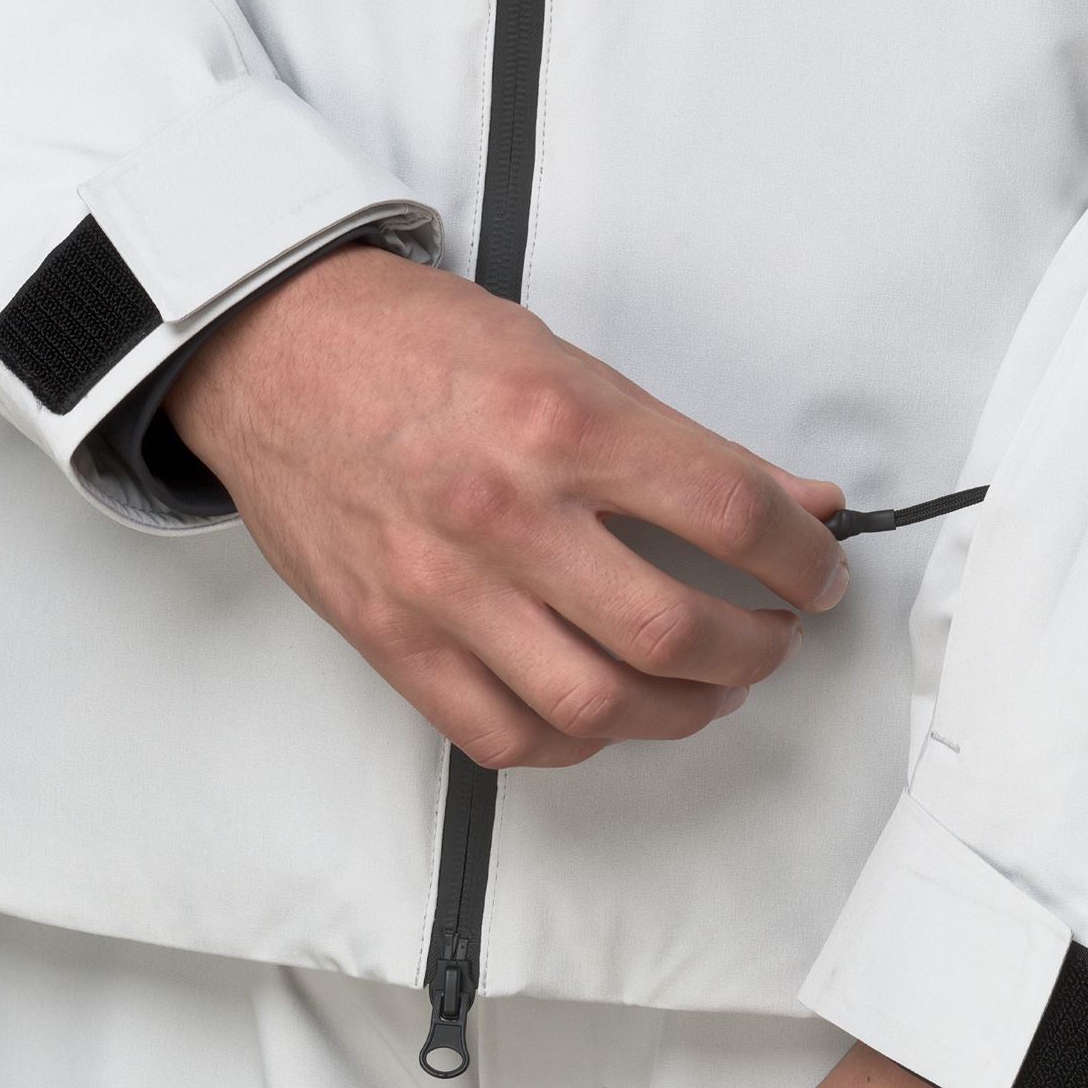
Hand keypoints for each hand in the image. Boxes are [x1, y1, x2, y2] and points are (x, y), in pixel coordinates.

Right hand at [166, 243, 847, 768]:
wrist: (269, 353)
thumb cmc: (411, 346)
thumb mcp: (566, 362)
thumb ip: (683, 446)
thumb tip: (794, 502)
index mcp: (561, 423)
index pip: (731, 514)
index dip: (804, 559)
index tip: (818, 573)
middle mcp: (505, 512)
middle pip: (675, 630)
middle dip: (755, 649)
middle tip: (771, 635)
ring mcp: (444, 588)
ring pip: (598, 703)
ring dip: (680, 710)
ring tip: (706, 686)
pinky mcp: (394, 639)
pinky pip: (505, 735)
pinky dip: (575, 740)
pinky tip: (604, 711)